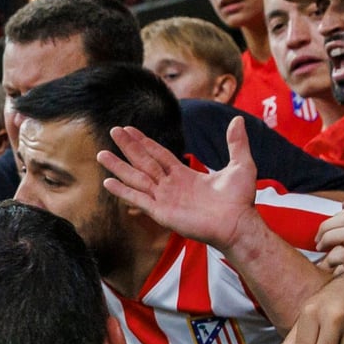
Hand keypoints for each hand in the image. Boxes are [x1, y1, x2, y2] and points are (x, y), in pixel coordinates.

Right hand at [99, 116, 258, 249]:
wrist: (238, 223)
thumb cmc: (240, 200)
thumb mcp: (241, 165)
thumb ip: (236, 143)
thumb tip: (237, 119)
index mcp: (184, 174)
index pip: (158, 154)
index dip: (144, 142)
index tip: (129, 129)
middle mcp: (170, 186)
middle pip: (143, 162)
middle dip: (128, 147)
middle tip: (112, 131)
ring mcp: (164, 199)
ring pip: (136, 178)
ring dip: (118, 166)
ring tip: (101, 154)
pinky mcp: (161, 212)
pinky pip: (139, 199)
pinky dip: (123, 191)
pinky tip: (108, 182)